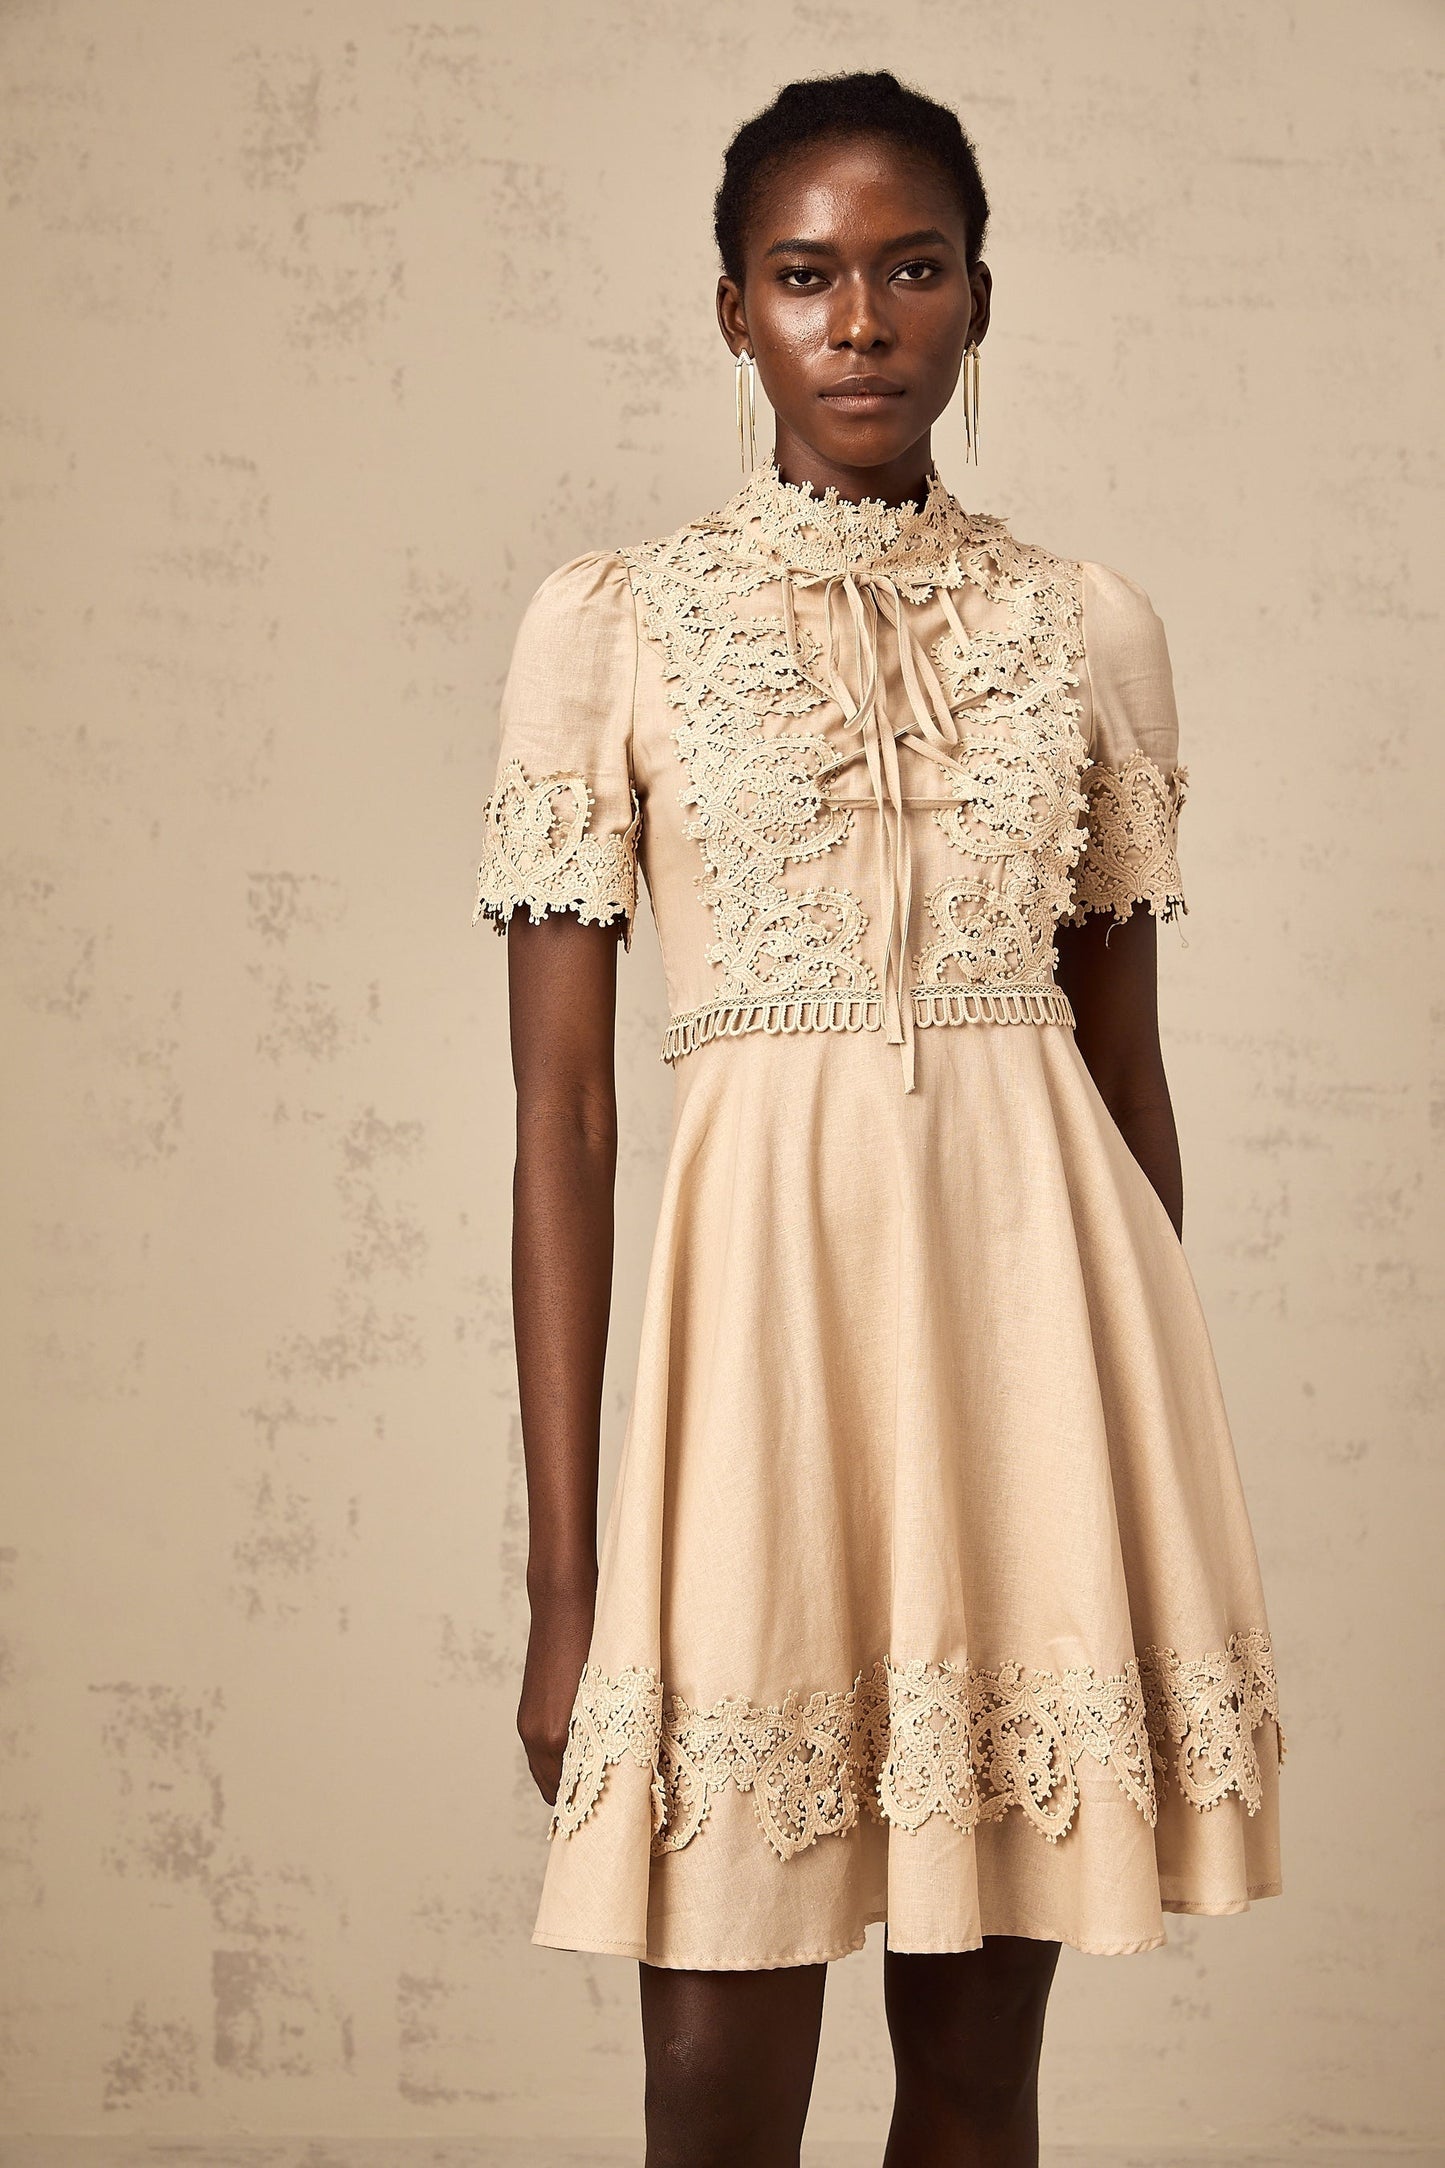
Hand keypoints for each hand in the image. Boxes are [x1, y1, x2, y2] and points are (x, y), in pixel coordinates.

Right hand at [517, 1577, 595, 1805]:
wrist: (565, 1607)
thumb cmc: (597, 1647)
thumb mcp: (612, 1697)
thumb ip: (609, 1737)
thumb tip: (623, 1769)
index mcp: (555, 1736)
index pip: (568, 1796)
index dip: (591, 1808)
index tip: (615, 1812)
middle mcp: (536, 1736)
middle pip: (553, 1791)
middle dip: (577, 1799)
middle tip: (610, 1803)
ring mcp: (528, 1725)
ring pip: (545, 1773)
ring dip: (567, 1780)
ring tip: (598, 1781)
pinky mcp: (527, 1714)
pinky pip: (540, 1754)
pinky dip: (558, 1762)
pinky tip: (583, 1754)